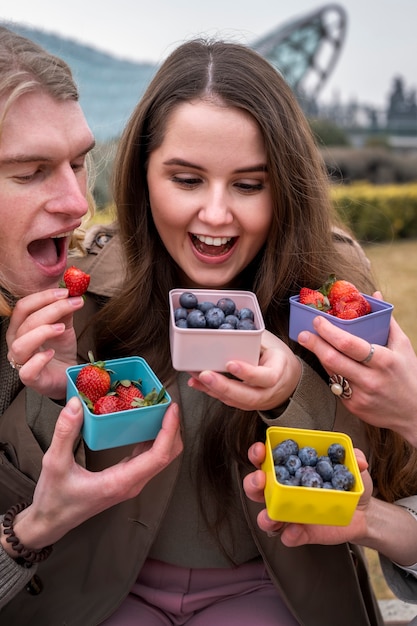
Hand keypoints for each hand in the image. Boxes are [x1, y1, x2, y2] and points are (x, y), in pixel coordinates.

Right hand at [6, 288, 83, 398]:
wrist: (67, 374)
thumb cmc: (60, 350)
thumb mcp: (63, 325)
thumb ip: (64, 310)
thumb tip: (71, 292)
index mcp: (21, 326)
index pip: (23, 306)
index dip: (43, 297)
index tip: (66, 292)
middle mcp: (16, 342)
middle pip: (25, 322)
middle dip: (50, 309)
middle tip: (71, 303)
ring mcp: (21, 361)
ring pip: (21, 344)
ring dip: (42, 332)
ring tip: (61, 328)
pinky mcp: (30, 379)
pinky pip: (27, 370)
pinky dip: (39, 360)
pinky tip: (51, 353)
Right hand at [12, 397, 182, 548]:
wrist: (51, 521)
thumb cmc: (54, 497)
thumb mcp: (54, 462)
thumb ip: (65, 433)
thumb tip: (76, 403)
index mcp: (121, 482)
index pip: (159, 456)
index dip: (169, 431)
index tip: (171, 408)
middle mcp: (132, 483)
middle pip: (167, 455)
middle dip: (173, 428)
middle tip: (168, 402)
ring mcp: (131, 482)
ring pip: (161, 457)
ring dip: (166, 433)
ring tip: (161, 407)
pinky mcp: (127, 478)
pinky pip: (149, 457)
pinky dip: (154, 439)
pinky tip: (146, 422)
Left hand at [187, 330, 301, 410]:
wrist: (287, 380)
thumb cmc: (277, 358)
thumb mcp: (271, 344)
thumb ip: (253, 339)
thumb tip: (229, 324)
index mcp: (278, 373)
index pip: (266, 377)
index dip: (248, 373)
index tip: (230, 364)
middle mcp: (268, 392)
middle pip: (247, 396)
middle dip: (223, 386)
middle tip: (205, 374)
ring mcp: (256, 401)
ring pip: (234, 400)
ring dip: (212, 389)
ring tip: (195, 375)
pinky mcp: (243, 404)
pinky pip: (226, 400)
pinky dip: (209, 391)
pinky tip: (196, 382)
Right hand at [243, 441, 372, 546]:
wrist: (364, 513)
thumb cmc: (349, 483)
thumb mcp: (352, 467)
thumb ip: (354, 458)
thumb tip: (359, 460)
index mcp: (291, 468)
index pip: (267, 459)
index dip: (258, 453)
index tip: (261, 450)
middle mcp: (285, 490)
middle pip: (258, 486)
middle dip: (252, 482)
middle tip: (260, 480)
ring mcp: (291, 513)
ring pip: (266, 515)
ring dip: (264, 516)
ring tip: (271, 515)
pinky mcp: (301, 533)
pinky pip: (288, 536)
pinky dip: (289, 534)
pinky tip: (295, 530)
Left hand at [297, 292, 416, 445]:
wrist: (414, 413)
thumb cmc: (408, 375)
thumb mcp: (403, 346)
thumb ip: (386, 321)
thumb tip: (374, 295)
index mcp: (384, 361)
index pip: (349, 344)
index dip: (329, 331)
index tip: (317, 320)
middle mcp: (371, 379)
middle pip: (333, 359)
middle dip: (314, 344)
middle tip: (303, 334)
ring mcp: (360, 395)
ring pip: (331, 373)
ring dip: (320, 357)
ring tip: (313, 344)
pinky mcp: (354, 407)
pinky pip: (336, 386)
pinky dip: (332, 373)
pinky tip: (329, 364)